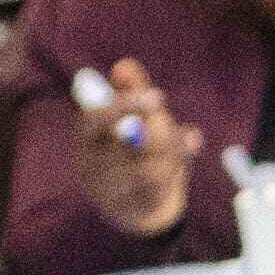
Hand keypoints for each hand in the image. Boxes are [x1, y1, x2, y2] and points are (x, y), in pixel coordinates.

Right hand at [71, 53, 190, 235]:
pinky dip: (178, 167)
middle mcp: (91, 165)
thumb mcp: (134, 120)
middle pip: (123, 146)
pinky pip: (160, 187)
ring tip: (187, 139)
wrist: (140, 207)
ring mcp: (109, 191)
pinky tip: (188, 151)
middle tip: (182, 126)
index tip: (157, 96)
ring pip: (147, 168)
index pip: (95, 120)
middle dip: (158, 132)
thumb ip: (130, 92)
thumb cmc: (134, 153)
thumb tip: (125, 65)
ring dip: (174, 151)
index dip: (124, 107)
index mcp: (86, 138)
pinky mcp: (132, 209)